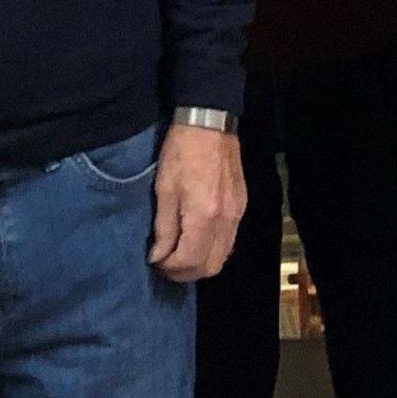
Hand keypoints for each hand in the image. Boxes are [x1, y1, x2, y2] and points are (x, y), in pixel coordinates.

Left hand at [149, 123, 245, 281]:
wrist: (210, 124)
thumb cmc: (181, 152)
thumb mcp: (164, 189)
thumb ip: (163, 227)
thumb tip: (159, 255)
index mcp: (204, 216)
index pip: (189, 260)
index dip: (170, 268)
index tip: (155, 262)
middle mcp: (226, 220)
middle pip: (210, 267)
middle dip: (186, 273)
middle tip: (166, 265)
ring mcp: (237, 215)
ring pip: (223, 258)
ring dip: (200, 264)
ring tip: (179, 256)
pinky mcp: (242, 207)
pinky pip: (229, 242)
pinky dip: (212, 250)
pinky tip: (196, 241)